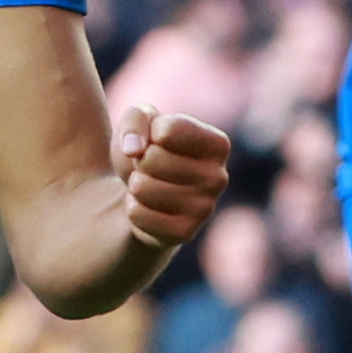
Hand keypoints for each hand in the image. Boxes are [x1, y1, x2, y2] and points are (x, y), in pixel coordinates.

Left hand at [114, 104, 228, 249]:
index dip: (149, 133)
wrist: (145, 194)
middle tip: (149, 168)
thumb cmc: (148, 149)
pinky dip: (132, 208)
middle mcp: (219, 178)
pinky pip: (137, 214)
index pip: (168, 130)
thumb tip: (134, 149)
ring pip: (142, 187)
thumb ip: (135, 118)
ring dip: (134, 185)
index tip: (156, 142)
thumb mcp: (141, 119)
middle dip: (140, 161)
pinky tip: (148, 207)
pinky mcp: (184, 233)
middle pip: (152, 158)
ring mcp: (205, 209)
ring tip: (148, 186)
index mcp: (218, 145)